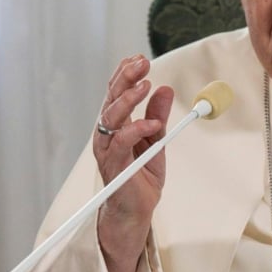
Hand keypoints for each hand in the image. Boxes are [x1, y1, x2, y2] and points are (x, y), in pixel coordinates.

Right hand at [93, 55, 172, 271]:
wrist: (135, 212)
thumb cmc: (141, 178)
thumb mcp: (156, 142)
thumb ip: (158, 117)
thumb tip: (165, 90)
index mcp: (116, 126)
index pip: (116, 94)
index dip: (125, 74)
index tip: (140, 58)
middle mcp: (107, 135)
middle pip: (111, 99)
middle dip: (125, 78)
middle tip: (142, 64)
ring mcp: (107, 150)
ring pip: (111, 117)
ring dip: (129, 99)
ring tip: (146, 85)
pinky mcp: (113, 166)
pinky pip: (121, 142)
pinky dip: (136, 129)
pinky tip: (151, 123)